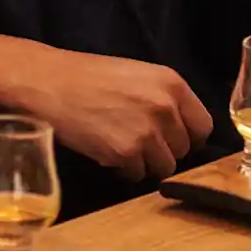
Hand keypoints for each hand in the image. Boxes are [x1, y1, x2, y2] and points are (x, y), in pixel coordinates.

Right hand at [0, 36, 210, 181]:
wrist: (48, 82)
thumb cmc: (87, 77)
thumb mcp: (136, 74)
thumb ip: (164, 98)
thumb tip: (180, 130)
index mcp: (172, 83)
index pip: (203, 126)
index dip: (187, 137)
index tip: (171, 140)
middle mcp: (165, 107)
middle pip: (184, 150)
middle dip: (162, 151)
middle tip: (135, 141)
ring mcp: (147, 131)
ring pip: (164, 167)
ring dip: (143, 164)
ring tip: (119, 146)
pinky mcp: (125, 153)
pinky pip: (136, 176)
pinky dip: (122, 171)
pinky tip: (105, 152)